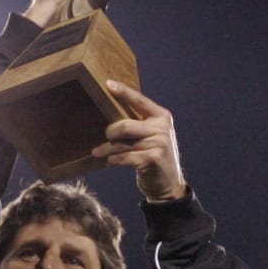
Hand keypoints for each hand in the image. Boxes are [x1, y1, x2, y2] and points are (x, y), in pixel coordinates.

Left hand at [92, 81, 187, 202]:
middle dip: (110, 132)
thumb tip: (109, 112)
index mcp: (162, 116)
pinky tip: (110, 162)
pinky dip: (113, 160)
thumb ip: (138, 123)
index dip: (123, 92)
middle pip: (125, 125)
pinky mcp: (153, 159)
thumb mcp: (152, 135)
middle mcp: (162, 128)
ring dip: (106, 149)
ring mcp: (159, 144)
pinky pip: (124, 157)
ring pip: (122, 144)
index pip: (139, 100)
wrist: (169, 184)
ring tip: (98, 152)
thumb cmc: (153, 156)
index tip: (108, 84)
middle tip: (105, 138)